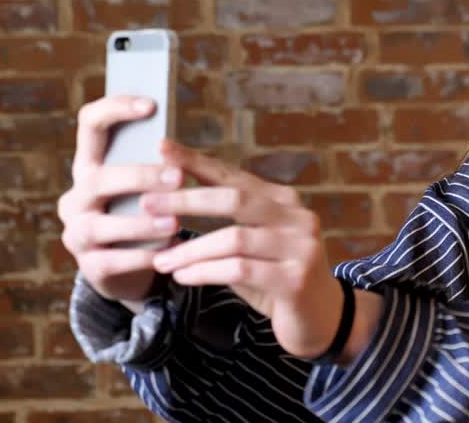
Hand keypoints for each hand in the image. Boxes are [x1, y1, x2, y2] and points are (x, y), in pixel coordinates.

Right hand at [58, 96, 181, 303]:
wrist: (128, 269)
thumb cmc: (141, 214)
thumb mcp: (144, 188)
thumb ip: (153, 165)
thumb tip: (174, 146)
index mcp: (90, 166)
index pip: (90, 123)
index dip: (115, 108)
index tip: (151, 105)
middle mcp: (76, 196)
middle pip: (99, 178)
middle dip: (141, 177)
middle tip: (178, 179)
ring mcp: (77, 232)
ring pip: (101, 225)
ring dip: (141, 223)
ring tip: (175, 223)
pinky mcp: (89, 266)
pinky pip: (113, 260)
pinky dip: (142, 256)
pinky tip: (168, 253)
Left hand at [142, 139, 380, 361]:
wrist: (321, 319)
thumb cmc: (276, 279)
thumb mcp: (251, 247)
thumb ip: (225, 225)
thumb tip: (169, 205)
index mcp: (284, 201)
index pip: (234, 176)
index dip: (197, 162)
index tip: (162, 148)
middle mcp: (296, 217)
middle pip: (235, 199)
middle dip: (187, 200)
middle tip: (147, 204)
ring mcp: (300, 247)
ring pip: (235, 238)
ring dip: (191, 249)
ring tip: (161, 259)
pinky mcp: (296, 279)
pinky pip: (240, 270)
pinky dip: (206, 271)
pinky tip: (183, 276)